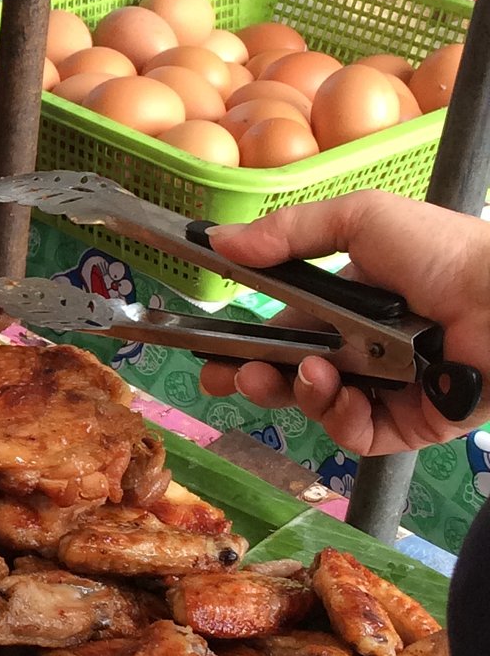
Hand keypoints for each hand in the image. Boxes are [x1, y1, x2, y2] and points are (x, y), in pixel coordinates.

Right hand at [197, 190, 489, 454]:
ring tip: (313, 374)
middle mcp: (366, 350)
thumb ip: (288, 232)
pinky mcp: (410, 424)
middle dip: (255, 378)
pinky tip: (347, 397)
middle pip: (292, 376)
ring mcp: (388, 390)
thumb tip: (219, 241)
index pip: (285, 331)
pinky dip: (342, 420)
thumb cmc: (446, 253)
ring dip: (301, 393)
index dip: (245, 346)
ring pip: (318, 406)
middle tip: (234, 379)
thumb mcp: (362, 219)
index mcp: (350, 305)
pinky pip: (357, 435)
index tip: (209, 356)